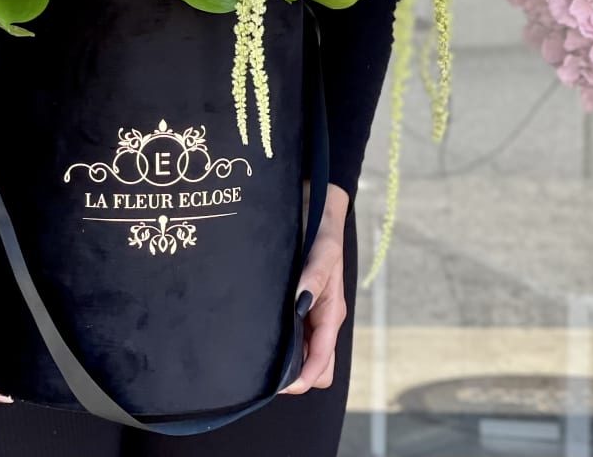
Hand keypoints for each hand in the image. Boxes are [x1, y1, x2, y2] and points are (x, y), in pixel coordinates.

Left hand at [280, 183, 349, 394]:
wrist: (317, 204)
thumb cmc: (322, 228)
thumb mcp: (323, 249)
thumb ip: (315, 275)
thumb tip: (301, 302)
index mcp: (331, 311)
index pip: (322, 359)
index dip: (304, 377)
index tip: (281, 387)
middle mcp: (321, 315)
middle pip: (317, 364)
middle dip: (298, 375)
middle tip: (266, 373)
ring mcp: (310, 309)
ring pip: (305, 352)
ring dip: (290, 361)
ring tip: (261, 358)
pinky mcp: (298, 300)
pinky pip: (294, 333)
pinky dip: (283, 343)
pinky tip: (262, 336)